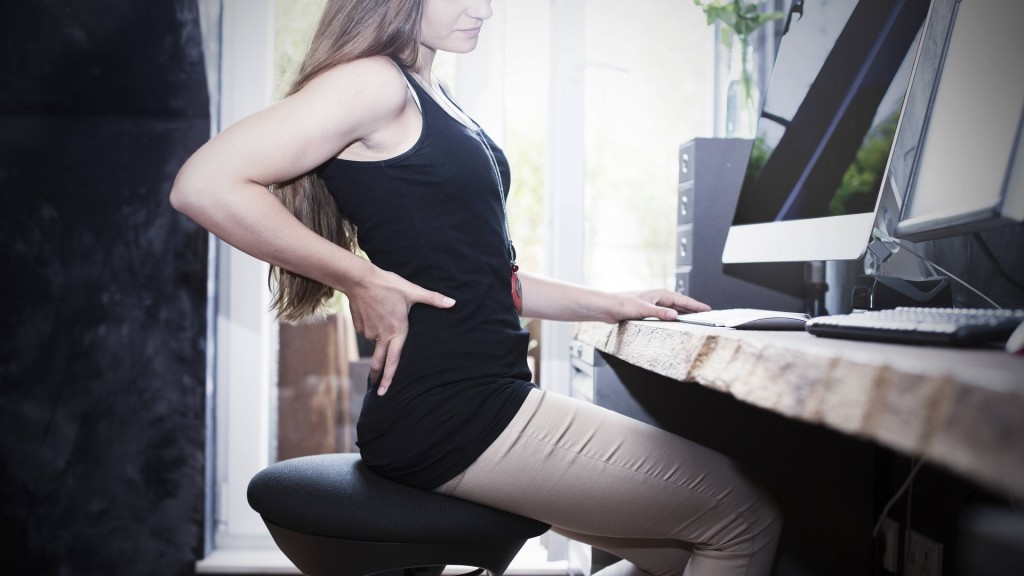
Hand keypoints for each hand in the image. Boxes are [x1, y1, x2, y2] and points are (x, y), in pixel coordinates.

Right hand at [347, 267, 455, 395]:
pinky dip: (373, 329)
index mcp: (397, 331)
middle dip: (378, 377)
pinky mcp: (359, 327)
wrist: (360, 280)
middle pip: (379, 363)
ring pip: (376, 343)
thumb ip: (433, 299)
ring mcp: (368, 333)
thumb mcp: (412, 291)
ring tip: (383, 320)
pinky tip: (375, 315)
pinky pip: (368, 333)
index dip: (390, 378)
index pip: (394, 361)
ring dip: (380, 341)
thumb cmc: (388, 285)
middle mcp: (382, 336)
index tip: (385, 391)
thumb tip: (453, 302)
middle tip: (378, 390)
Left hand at [616, 289, 710, 321]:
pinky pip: (666, 314)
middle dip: (694, 309)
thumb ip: (660, 313)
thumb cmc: (623, 304)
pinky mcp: (648, 312)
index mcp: (660, 294)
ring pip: (674, 309)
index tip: (708, 309)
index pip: (683, 300)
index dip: (696, 305)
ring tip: (696, 319)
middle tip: (707, 315)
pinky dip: (674, 318)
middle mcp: (658, 298)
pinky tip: (677, 323)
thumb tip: (675, 316)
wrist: (609, 308)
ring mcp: (654, 304)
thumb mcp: (644, 310)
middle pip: (681, 304)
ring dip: (685, 314)